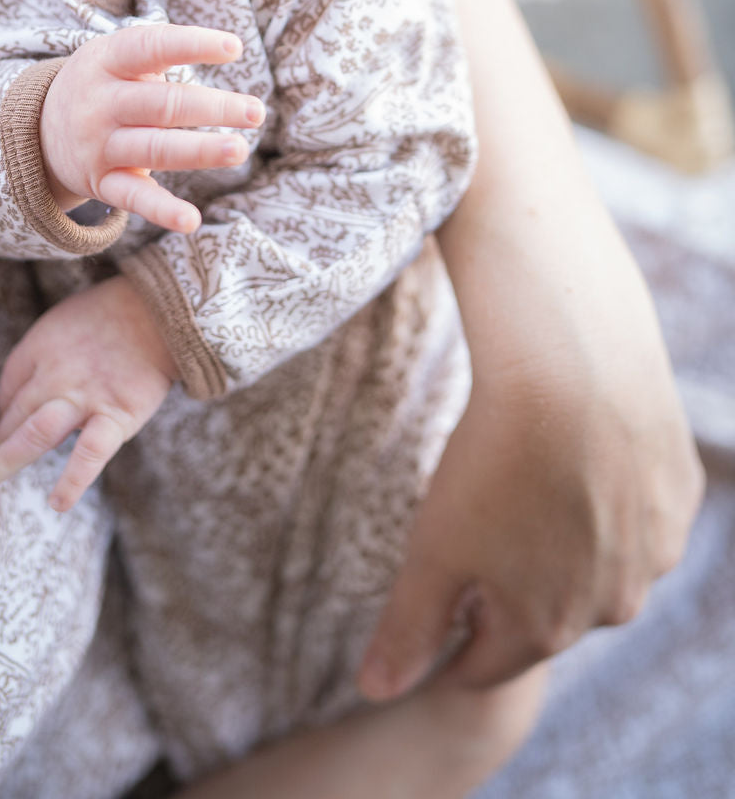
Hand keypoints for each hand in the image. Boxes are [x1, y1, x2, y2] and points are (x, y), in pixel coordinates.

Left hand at [0, 275, 177, 509]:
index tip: (2, 426)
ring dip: (6, 458)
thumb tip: (28, 387)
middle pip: (14, 413)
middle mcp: (55, 373)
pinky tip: (58, 503)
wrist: (160, 309)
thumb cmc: (113, 312)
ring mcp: (84, 397)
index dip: (0, 410)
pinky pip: (89, 454)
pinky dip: (73, 480)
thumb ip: (45, 352)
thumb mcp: (65, 318)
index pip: (7, 385)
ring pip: (35, 433)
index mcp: (41, 346)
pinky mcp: (116, 415)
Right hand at [40, 22, 264, 232]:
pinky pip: (134, 198)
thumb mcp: (114, 56)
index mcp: (106, 61)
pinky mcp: (102, 183)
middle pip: (162, 104)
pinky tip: (191, 220)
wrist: (38, 130)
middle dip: (212, 107)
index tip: (235, 48)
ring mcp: (99, 146)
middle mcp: (100, 104)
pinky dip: (163, 211)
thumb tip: (226, 50)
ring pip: (155, 150)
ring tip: (239, 150)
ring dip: (200, 150)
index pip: (150, 47)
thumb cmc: (103, 84)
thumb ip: (159, 52)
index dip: (192, 45)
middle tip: (256, 111)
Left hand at [357, 349, 703, 699]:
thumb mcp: (434, 548)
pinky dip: (608, 500)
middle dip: (508, 596)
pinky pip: (638, 516)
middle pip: (545, 618)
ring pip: (598, 567)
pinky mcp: (678, 496)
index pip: (484, 665)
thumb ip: (409, 626)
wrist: (575, 366)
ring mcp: (654, 551)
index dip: (449, 645)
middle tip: (477, 543)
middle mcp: (612, 605)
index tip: (433, 619)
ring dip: (562, 549)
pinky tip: (577, 458)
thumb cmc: (494, 457)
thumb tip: (376, 689)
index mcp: (545, 628)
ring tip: (525, 495)